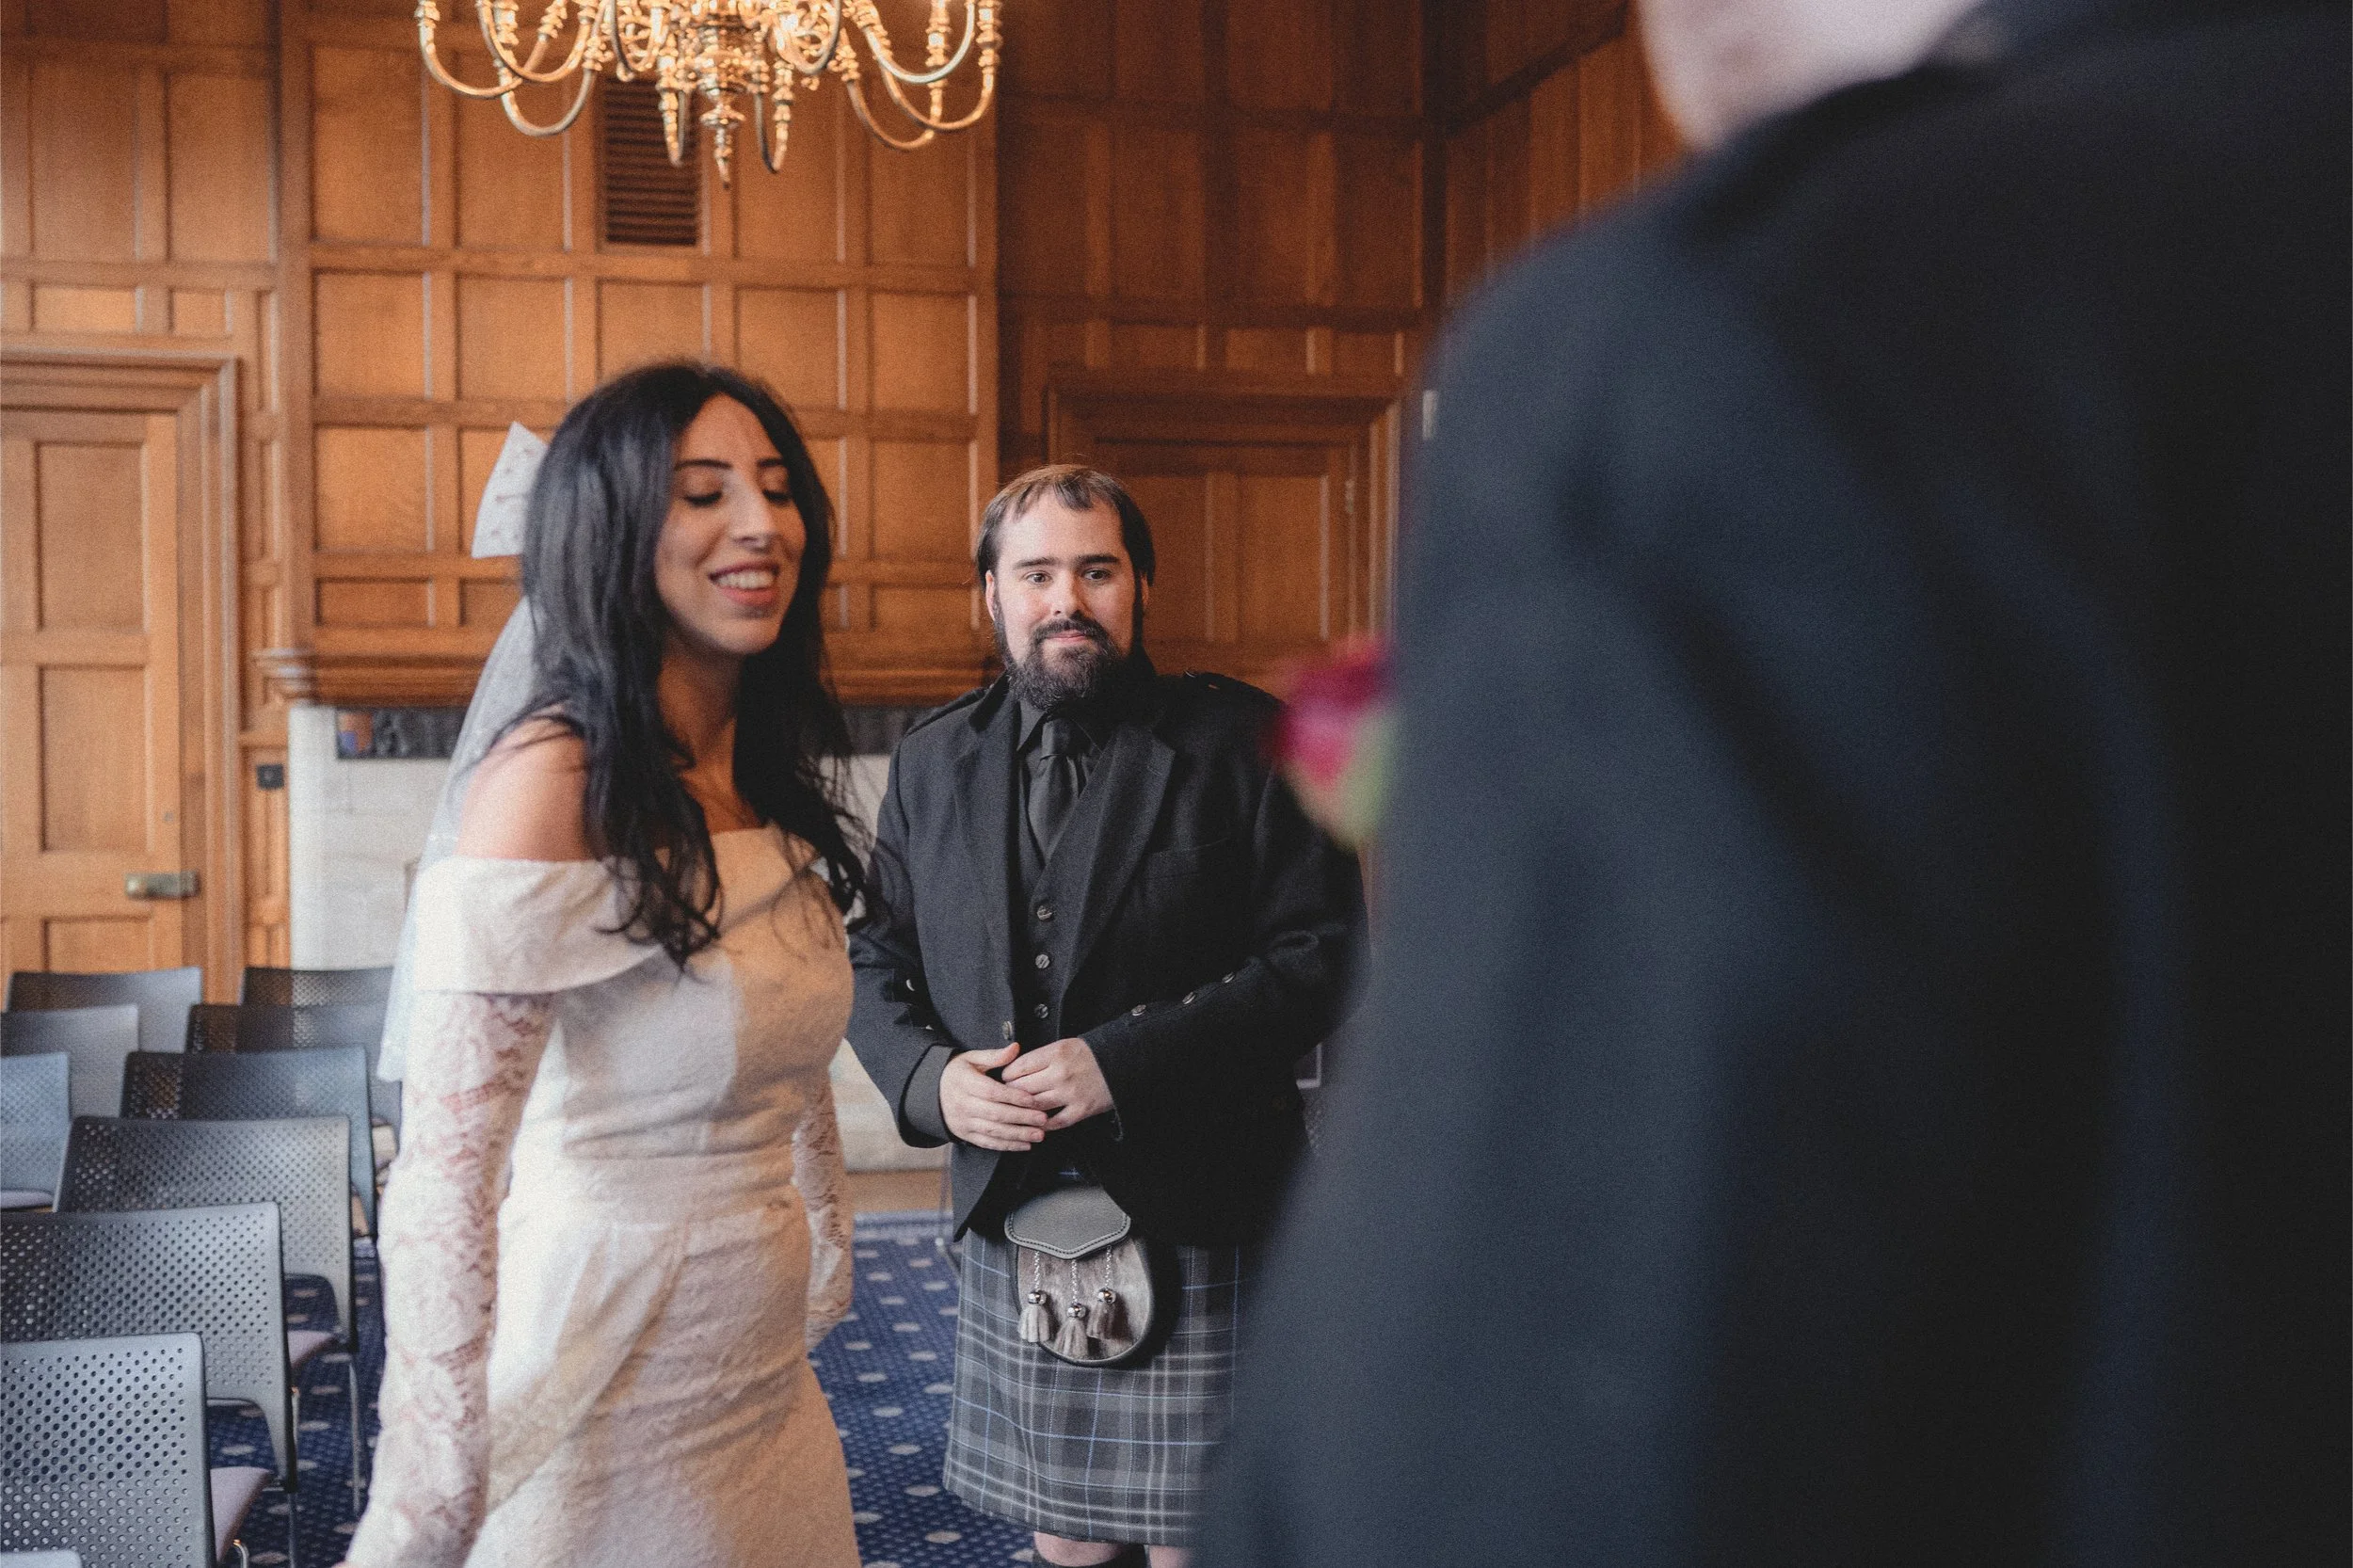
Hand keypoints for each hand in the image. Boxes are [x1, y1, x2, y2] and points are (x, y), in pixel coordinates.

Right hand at [940, 1043, 1047, 1150]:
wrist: (931, 1091)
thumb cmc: (957, 1072)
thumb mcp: (972, 1058)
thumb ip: (995, 1056)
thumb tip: (1015, 1048)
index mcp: (965, 1083)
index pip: (992, 1092)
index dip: (1013, 1096)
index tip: (1033, 1100)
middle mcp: (963, 1105)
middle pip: (995, 1113)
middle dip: (1021, 1118)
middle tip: (1043, 1119)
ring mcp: (963, 1122)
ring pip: (993, 1131)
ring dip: (1018, 1134)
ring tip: (1039, 1135)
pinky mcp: (965, 1134)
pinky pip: (987, 1143)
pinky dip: (1007, 1146)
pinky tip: (1025, 1145)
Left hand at [1000, 1037, 1115, 1129]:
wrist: (1121, 1062)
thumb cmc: (1091, 1053)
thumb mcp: (1064, 1045)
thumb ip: (1041, 1057)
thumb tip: (1015, 1069)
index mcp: (1055, 1053)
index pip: (1019, 1067)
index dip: (1007, 1075)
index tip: (1005, 1078)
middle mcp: (1061, 1073)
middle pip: (1022, 1088)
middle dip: (1011, 1092)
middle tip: (1009, 1095)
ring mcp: (1070, 1094)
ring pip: (1035, 1106)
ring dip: (1024, 1109)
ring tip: (1021, 1108)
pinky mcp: (1081, 1110)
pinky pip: (1054, 1122)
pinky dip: (1043, 1124)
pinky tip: (1037, 1122)